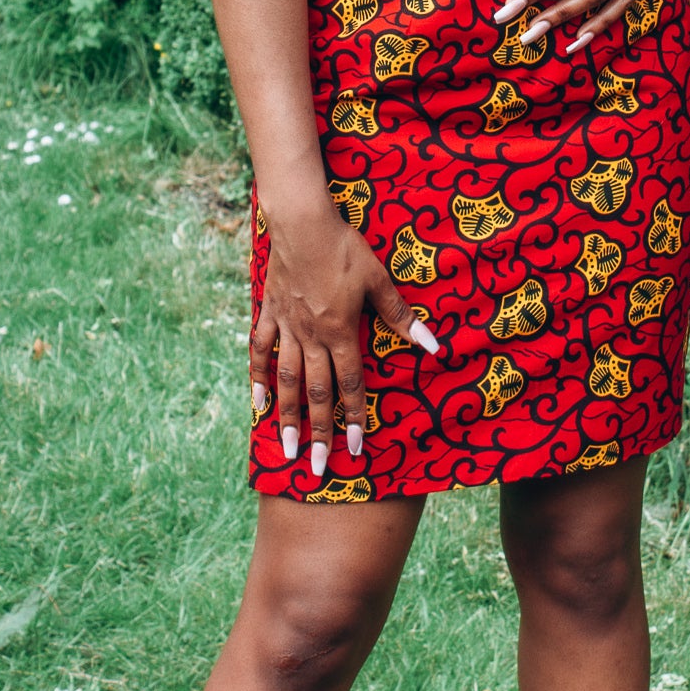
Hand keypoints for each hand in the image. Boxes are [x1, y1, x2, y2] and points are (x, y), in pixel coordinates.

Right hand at [251, 198, 440, 476]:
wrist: (301, 222)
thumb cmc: (344, 247)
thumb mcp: (378, 280)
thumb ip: (401, 316)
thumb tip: (432, 344)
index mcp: (340, 332)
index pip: (349, 384)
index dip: (354, 417)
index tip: (355, 450)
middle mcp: (311, 337)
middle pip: (315, 393)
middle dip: (319, 432)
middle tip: (317, 468)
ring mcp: (287, 327)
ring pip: (285, 381)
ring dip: (286, 417)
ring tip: (286, 449)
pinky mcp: (270, 313)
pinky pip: (261, 351)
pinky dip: (258, 378)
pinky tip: (256, 404)